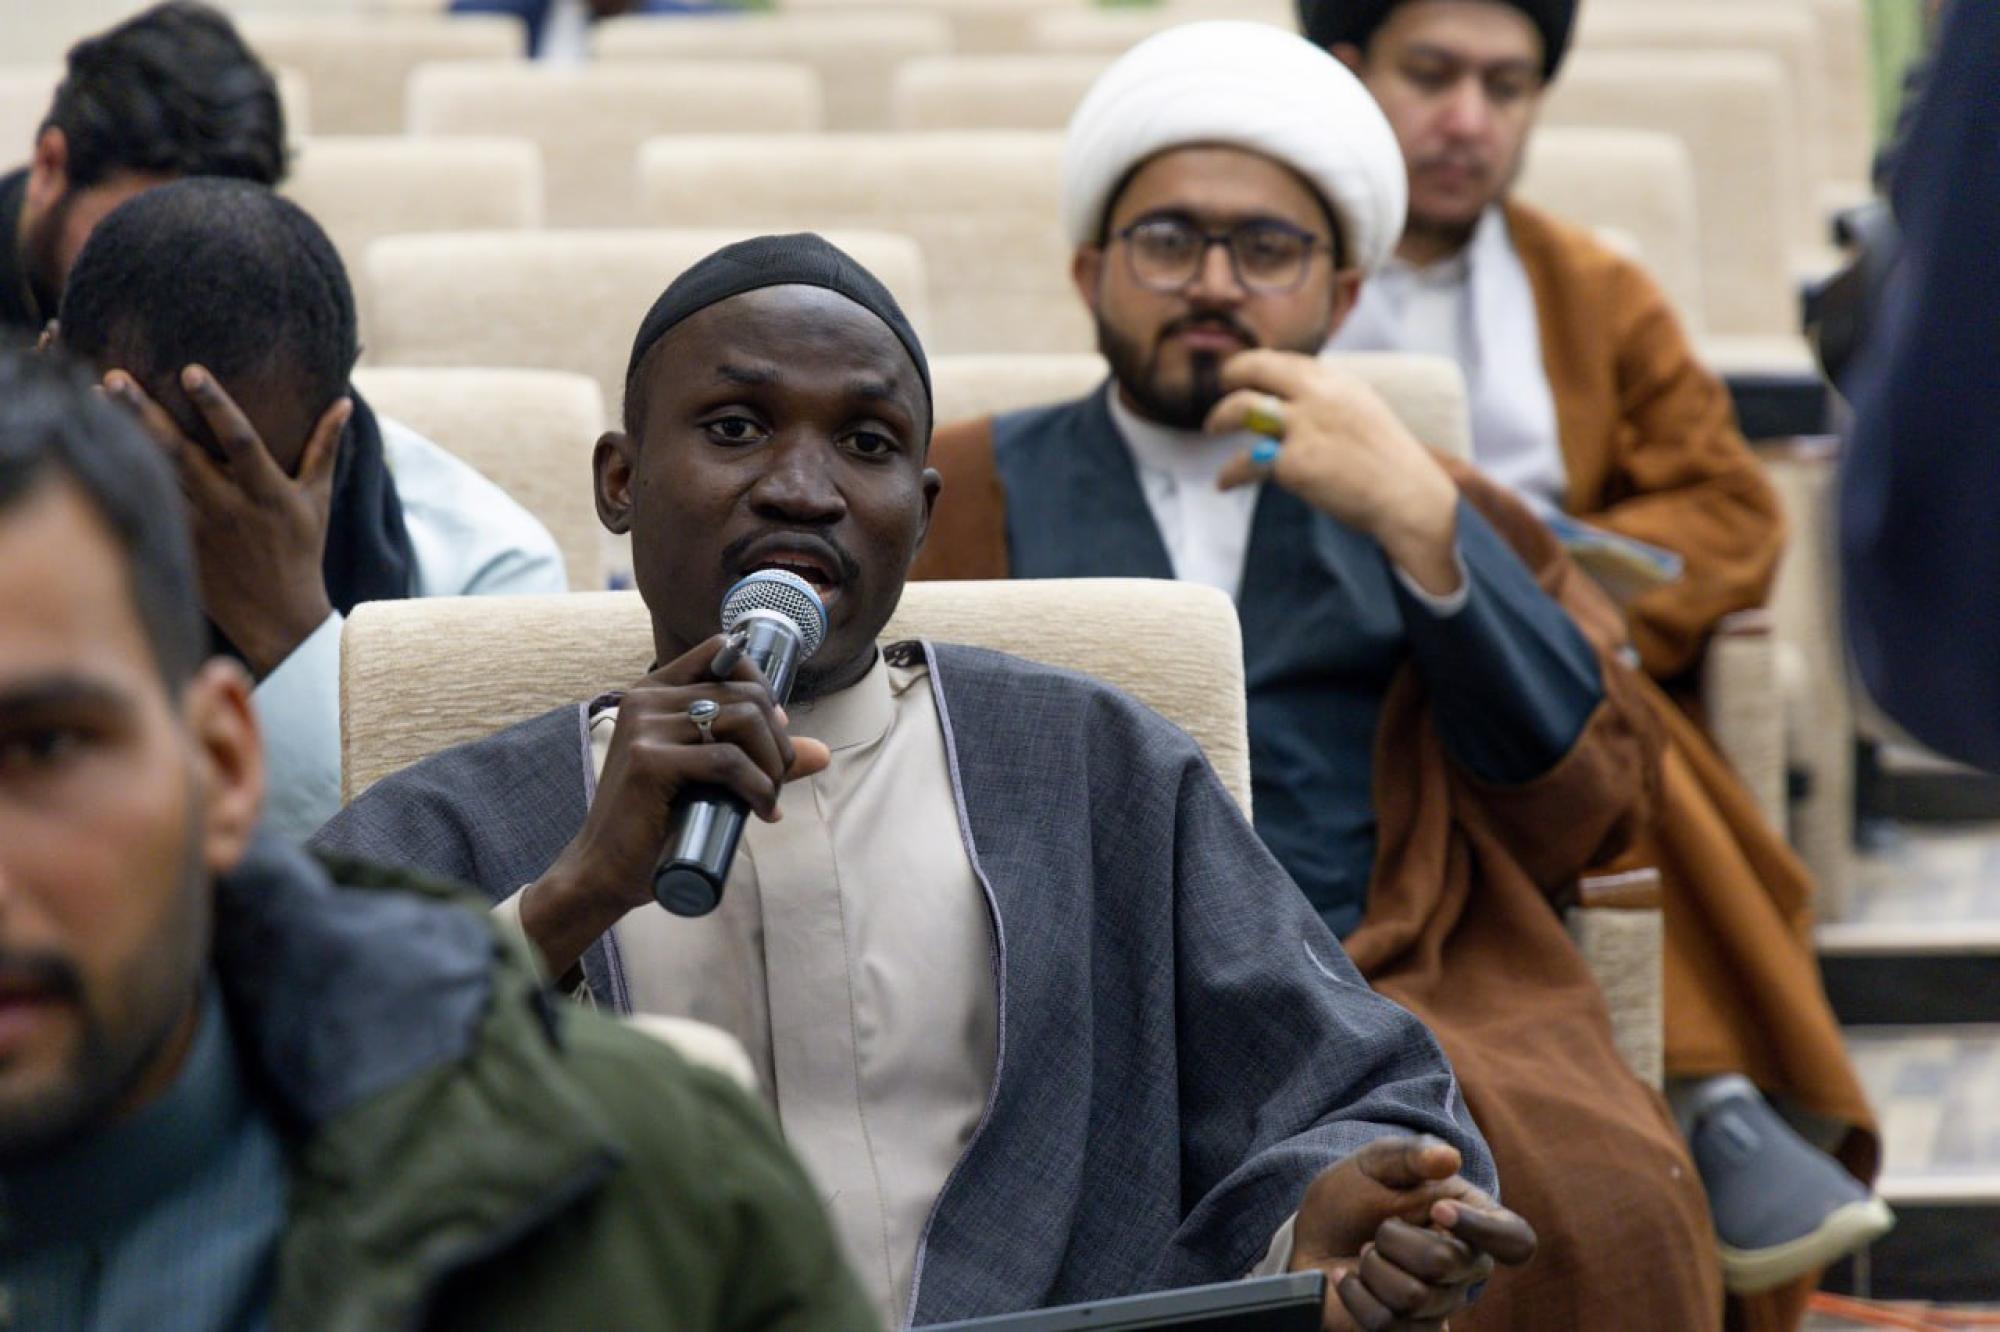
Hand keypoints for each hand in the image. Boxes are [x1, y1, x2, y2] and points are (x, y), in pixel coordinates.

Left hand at [106, 366, 347, 677]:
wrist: (278, 618)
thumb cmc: (301, 551)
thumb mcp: (318, 500)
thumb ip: (324, 448)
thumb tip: (342, 403)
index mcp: (268, 494)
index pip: (240, 440)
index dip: (216, 405)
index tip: (191, 371)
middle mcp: (230, 508)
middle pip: (181, 453)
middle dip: (147, 413)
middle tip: (113, 375)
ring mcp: (199, 529)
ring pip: (154, 475)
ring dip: (122, 437)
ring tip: (92, 398)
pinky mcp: (179, 545)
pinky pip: (147, 505)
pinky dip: (121, 475)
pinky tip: (93, 446)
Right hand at [521, 635, 832, 975]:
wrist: (604, 871)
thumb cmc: (656, 824)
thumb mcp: (710, 780)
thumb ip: (758, 758)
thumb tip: (822, 752)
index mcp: (654, 692)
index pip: (722, 651)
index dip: (762, 687)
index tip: (771, 734)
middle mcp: (646, 699)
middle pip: (745, 693)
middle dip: (777, 739)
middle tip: (775, 780)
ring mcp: (644, 727)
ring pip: (743, 720)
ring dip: (772, 762)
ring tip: (768, 796)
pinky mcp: (648, 762)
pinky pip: (727, 761)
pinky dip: (757, 786)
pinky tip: (760, 810)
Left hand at [1207, 350, 1462, 596]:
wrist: (1409, 497)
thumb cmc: (1390, 462)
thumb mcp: (1364, 412)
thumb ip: (1331, 399)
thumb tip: (1296, 400)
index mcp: (1336, 381)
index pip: (1286, 361)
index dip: (1261, 366)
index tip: (1249, 374)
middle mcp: (1318, 395)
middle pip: (1257, 367)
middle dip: (1232, 373)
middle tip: (1223, 383)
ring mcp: (1303, 427)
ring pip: (1241, 408)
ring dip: (1220, 416)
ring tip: (1212, 427)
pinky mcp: (1293, 463)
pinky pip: (1246, 463)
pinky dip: (1230, 474)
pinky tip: (1224, 483)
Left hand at [1291, 1136, 1536, 1330]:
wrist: (1312, 1238)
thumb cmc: (1354, 1196)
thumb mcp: (1374, 1163)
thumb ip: (1410, 1155)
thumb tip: (1449, 1158)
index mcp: (1474, 1221)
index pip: (1515, 1240)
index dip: (1483, 1230)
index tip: (1438, 1209)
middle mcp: (1466, 1268)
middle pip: (1446, 1264)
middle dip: (1393, 1238)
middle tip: (1378, 1229)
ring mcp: (1440, 1306)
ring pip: (1413, 1298)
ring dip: (1372, 1268)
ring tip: (1365, 1254)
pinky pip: (1387, 1325)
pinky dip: (1355, 1294)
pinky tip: (1348, 1279)